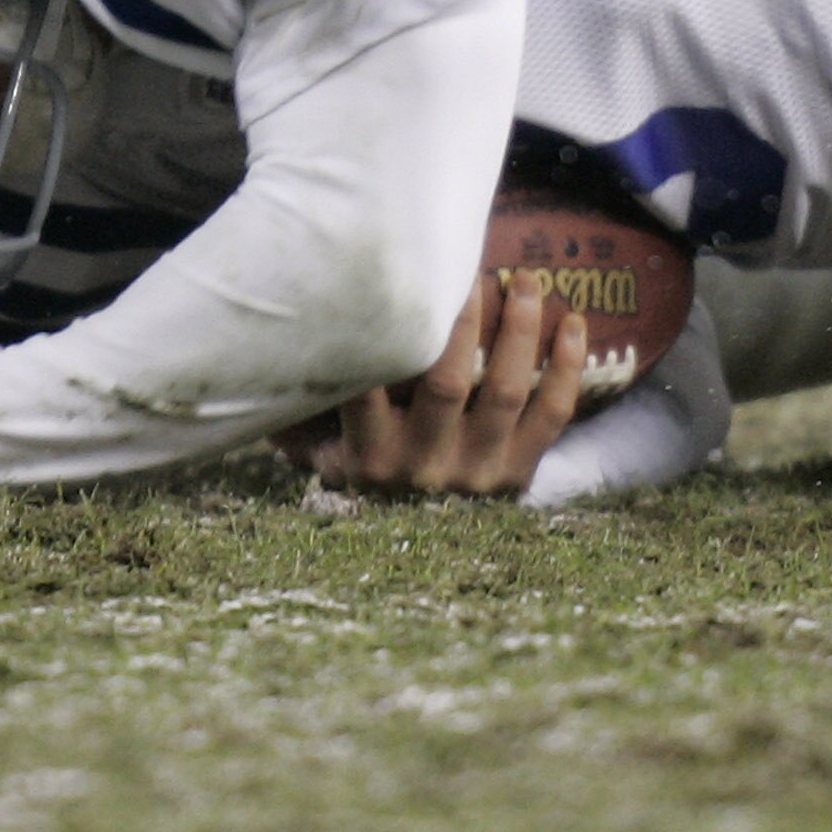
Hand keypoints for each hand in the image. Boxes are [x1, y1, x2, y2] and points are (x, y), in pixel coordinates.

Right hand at [278, 273, 586, 496]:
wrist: (417, 565)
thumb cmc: (360, 474)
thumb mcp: (319, 450)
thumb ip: (296, 406)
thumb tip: (259, 341)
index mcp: (366, 456)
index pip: (372, 381)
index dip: (390, 325)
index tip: (401, 277)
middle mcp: (422, 469)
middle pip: (448, 379)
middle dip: (463, 315)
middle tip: (473, 266)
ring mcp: (476, 475)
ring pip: (507, 391)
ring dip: (521, 329)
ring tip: (527, 279)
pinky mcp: (518, 478)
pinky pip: (552, 416)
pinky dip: (567, 368)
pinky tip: (573, 323)